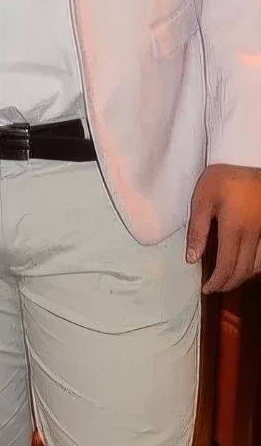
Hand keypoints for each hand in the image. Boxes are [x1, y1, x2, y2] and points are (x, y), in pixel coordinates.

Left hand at [186, 164, 260, 293]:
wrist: (248, 156)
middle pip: (244, 270)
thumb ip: (197, 230)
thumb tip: (192, 259)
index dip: (217, 283)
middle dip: (228, 284)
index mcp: (234, 228)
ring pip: (258, 265)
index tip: (207, 289)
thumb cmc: (223, 177)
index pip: (226, 266)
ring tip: (228, 279)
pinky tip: (245, 264)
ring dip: (243, 276)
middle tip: (215, 288)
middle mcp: (254, 233)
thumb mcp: (202, 199)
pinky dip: (255, 265)